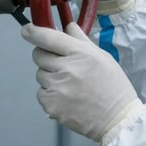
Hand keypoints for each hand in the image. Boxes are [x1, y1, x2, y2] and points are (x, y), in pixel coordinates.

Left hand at [21, 22, 143, 145]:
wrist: (117, 118)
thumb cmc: (113, 88)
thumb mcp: (102, 57)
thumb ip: (81, 40)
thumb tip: (69, 27)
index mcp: (80, 54)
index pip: (48, 37)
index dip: (33, 32)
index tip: (28, 31)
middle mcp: (66, 69)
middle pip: (38, 55)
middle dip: (45, 56)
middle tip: (60, 64)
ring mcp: (57, 88)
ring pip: (39, 74)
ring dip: (49, 76)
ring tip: (69, 84)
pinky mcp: (51, 105)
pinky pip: (41, 93)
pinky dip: (49, 94)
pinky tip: (66, 97)